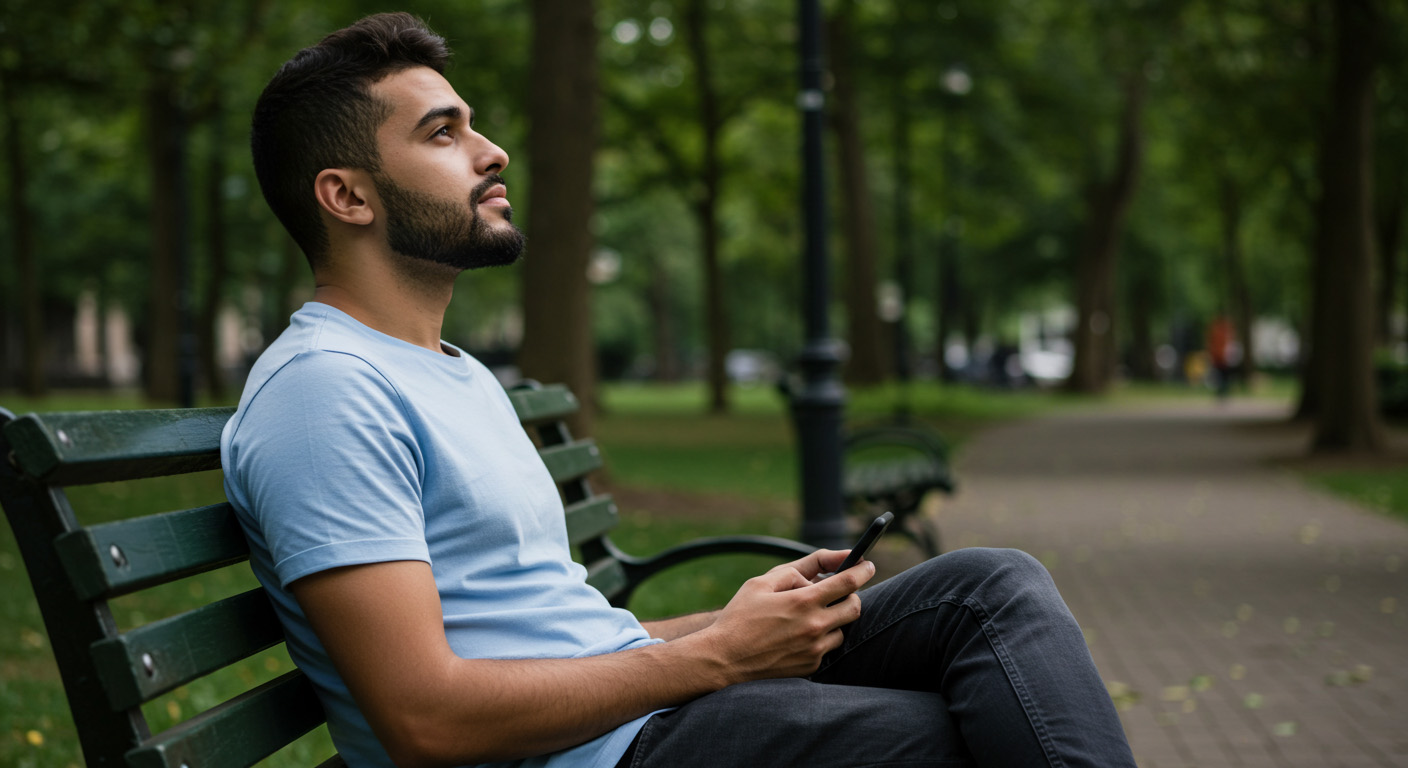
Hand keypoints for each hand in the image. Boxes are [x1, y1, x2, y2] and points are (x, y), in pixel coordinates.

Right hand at [697, 551, 874, 682]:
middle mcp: (814, 626)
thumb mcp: (761, 583)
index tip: (868, 565)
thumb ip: (795, 570)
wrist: (723, 660)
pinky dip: (820, 639)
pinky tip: (797, 636)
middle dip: (851, 596)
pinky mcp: (810, 666)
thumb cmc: (739, 617)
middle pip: (855, 607)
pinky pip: (827, 649)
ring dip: (834, 620)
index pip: (848, 581)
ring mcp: (814, 649)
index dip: (863, 570)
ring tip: (809, 617)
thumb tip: (821, 570)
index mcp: (803, 601)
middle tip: (838, 592)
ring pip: (842, 630)